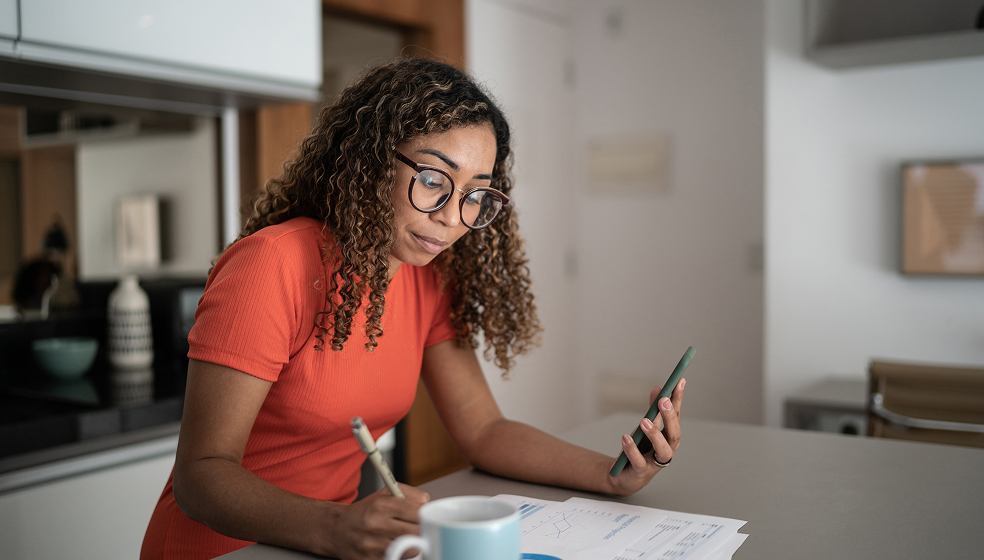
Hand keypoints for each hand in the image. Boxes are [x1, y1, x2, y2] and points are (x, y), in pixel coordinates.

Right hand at [325, 483, 429, 559]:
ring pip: (411, 550)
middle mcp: (376, 525)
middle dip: (421, 530)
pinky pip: (398, 559)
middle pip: (416, 532)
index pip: (417, 511)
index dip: (424, 514)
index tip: (423, 516)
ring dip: (412, 545)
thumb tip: (426, 501)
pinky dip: (400, 555)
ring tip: (404, 538)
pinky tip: (394, 547)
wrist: (337, 530)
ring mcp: (373, 546)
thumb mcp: (384, 494)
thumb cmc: (364, 512)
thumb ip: (408, 493)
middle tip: (417, 528)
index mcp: (381, 505)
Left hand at [607, 378, 684, 495]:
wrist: (623, 474)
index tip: (680, 381)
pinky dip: (632, 449)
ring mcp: (655, 462)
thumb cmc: (640, 449)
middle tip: (663, 400)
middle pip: (674, 434)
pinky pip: (638, 461)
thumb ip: (652, 410)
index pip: (677, 415)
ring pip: (663, 450)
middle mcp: (667, 449)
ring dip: (655, 434)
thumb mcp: (645, 426)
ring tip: (644, 420)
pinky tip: (625, 437)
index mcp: (669, 436)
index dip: (679, 399)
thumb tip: (657, 388)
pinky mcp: (640, 471)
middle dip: (670, 416)